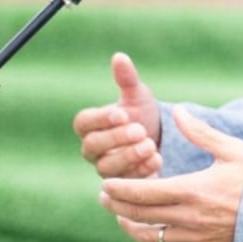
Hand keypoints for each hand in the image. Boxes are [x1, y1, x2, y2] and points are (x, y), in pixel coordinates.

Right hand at [73, 53, 162, 178]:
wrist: (159, 140)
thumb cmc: (141, 114)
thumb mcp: (136, 96)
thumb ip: (126, 79)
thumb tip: (120, 56)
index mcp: (89, 125)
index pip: (83, 123)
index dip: (100, 119)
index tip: (122, 113)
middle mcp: (92, 149)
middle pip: (92, 146)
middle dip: (116, 139)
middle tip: (139, 130)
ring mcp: (105, 168)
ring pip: (106, 167)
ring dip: (128, 156)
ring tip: (150, 145)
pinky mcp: (121, 185)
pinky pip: (125, 182)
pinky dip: (140, 171)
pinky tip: (157, 159)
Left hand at [99, 108, 242, 241]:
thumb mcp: (233, 152)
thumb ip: (201, 133)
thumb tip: (179, 111)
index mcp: (192, 192)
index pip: (142, 192)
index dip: (119, 189)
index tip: (105, 183)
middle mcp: (189, 219)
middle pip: (139, 214)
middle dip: (116, 205)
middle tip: (103, 195)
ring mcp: (195, 239)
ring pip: (150, 236)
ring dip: (130, 225)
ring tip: (119, 213)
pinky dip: (151, 239)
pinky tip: (145, 228)